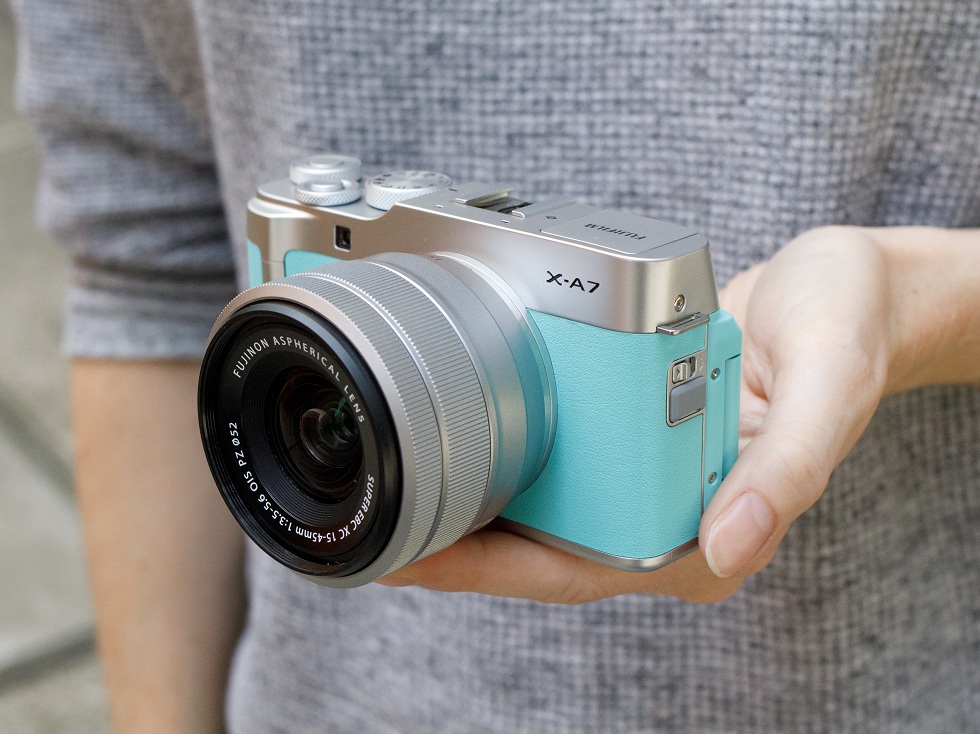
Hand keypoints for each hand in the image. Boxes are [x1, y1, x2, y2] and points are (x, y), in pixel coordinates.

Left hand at [378, 226, 978, 601]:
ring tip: (391, 474)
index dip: (492, 571)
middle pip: (540, 547)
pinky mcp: (634, 437)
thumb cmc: (847, 332)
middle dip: (455, 541)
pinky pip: (556, 455)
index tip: (413, 559)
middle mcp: (670, 514)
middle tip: (372, 515)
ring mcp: (648, 479)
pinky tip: (456, 428)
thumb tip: (729, 546)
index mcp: (712, 529)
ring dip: (469, 495)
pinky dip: (503, 447)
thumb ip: (789, 466)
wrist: (849, 291)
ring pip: (540, 504)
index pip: (580, 572)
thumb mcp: (830, 384)